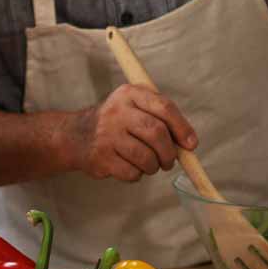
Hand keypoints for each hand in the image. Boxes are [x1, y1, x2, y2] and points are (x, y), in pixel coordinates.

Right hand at [71, 84, 197, 181]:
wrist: (76, 135)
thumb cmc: (117, 123)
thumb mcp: (135, 107)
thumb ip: (161, 118)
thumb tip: (189, 143)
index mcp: (129, 94)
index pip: (164, 107)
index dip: (182, 127)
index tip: (191, 144)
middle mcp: (117, 111)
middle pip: (156, 133)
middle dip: (169, 152)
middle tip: (168, 161)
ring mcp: (107, 134)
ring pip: (146, 157)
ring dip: (153, 166)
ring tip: (148, 164)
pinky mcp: (101, 156)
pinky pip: (132, 172)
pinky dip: (137, 174)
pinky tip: (129, 166)